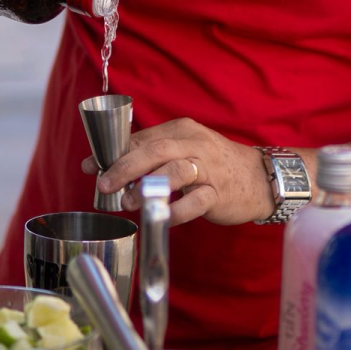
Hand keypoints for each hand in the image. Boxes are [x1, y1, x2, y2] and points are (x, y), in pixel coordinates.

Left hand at [80, 118, 273, 226]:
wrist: (258, 177)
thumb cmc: (212, 164)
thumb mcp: (183, 150)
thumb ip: (149, 156)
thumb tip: (106, 165)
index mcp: (181, 130)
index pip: (143, 138)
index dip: (115, 152)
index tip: (92, 167)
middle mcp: (194, 145)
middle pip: (156, 150)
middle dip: (126, 166)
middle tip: (104, 183)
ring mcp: (208, 168)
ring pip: (176, 171)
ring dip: (149, 187)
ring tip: (129, 202)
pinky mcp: (219, 192)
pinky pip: (196, 201)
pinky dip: (177, 211)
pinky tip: (163, 218)